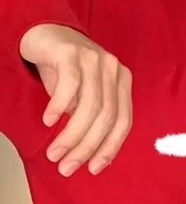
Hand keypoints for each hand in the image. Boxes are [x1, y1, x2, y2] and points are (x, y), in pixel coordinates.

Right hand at [19, 24, 131, 175]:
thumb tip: (90, 156)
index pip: (123, 122)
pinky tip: (49, 122)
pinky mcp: (72, 53)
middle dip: (87, 147)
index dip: (110, 148)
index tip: (94, 168)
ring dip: (71, 134)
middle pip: (106, 117)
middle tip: (67, 166)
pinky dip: (60, 107)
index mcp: (123, 83)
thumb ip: (91, 120)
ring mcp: (95, 59)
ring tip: (55, 153)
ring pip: (89, 106)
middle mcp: (114, 70)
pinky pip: (70, 85)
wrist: (44, 34)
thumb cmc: (65, 71)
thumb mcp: (83, 97)